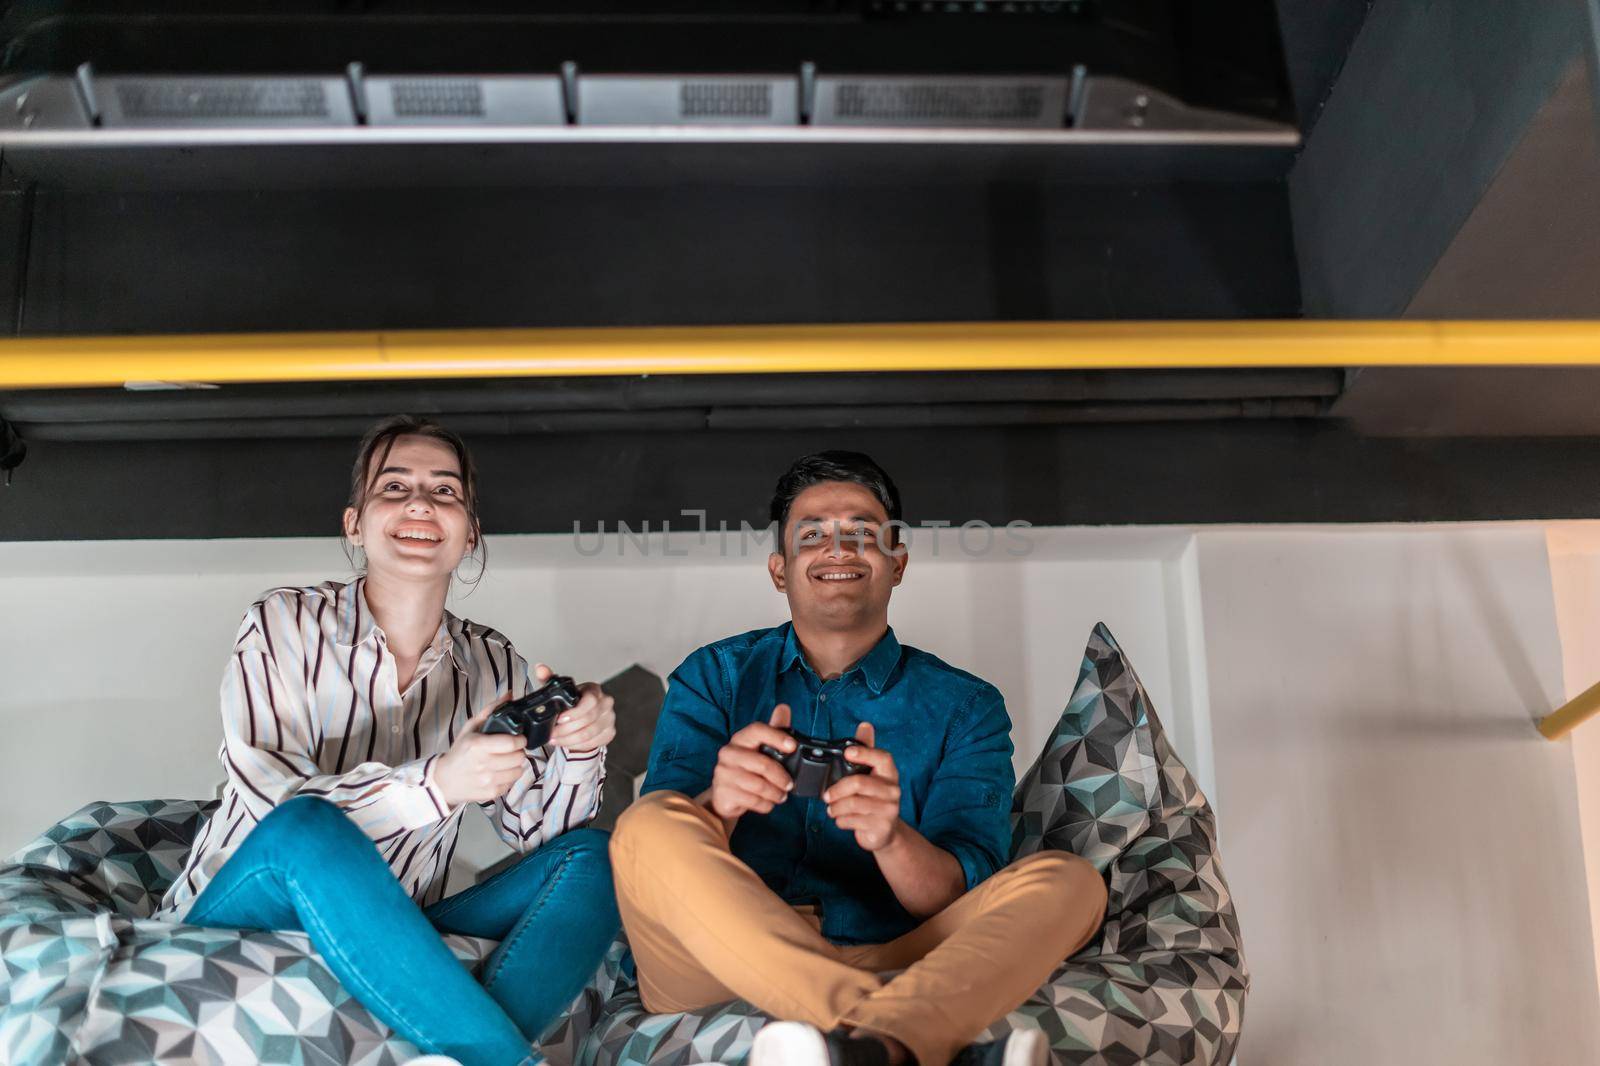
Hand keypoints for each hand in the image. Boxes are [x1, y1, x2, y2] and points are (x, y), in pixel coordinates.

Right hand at [433, 697, 527, 806]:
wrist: (443, 781)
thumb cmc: (459, 752)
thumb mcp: (470, 728)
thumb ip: (490, 710)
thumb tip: (510, 694)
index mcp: (478, 746)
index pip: (512, 743)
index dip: (520, 739)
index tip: (518, 738)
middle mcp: (484, 764)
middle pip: (519, 757)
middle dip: (518, 751)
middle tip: (511, 750)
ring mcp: (488, 781)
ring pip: (518, 770)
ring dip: (515, 764)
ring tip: (506, 761)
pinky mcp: (491, 793)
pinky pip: (512, 783)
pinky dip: (509, 777)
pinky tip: (500, 772)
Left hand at [534, 662, 615, 753]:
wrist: (585, 716)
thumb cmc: (574, 702)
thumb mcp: (561, 690)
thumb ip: (549, 679)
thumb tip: (540, 668)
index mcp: (594, 690)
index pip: (590, 701)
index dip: (574, 712)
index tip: (559, 719)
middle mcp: (605, 704)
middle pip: (588, 719)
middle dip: (566, 729)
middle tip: (552, 733)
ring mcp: (609, 719)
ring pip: (589, 734)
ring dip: (569, 739)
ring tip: (555, 739)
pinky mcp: (609, 733)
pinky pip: (592, 742)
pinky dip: (576, 745)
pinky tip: (566, 743)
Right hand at [706, 703, 797, 822]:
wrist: (724, 795)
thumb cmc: (747, 768)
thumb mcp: (761, 749)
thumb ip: (774, 729)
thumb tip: (784, 708)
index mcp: (740, 739)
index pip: (757, 730)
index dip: (776, 736)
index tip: (793, 746)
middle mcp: (728, 753)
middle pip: (762, 764)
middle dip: (781, 777)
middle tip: (790, 784)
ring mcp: (723, 773)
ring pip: (759, 785)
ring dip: (775, 794)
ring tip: (780, 796)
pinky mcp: (723, 792)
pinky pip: (752, 800)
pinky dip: (765, 804)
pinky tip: (768, 803)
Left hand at [823, 722, 902, 851]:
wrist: (886, 832)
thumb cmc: (874, 799)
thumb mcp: (872, 775)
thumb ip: (867, 751)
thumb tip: (865, 725)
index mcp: (889, 774)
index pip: (882, 758)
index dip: (865, 753)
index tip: (846, 752)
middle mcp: (893, 790)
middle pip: (859, 783)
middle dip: (837, 789)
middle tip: (826, 796)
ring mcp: (889, 810)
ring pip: (853, 804)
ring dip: (836, 807)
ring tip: (831, 809)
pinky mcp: (881, 827)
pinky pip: (853, 820)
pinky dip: (840, 820)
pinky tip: (841, 819)